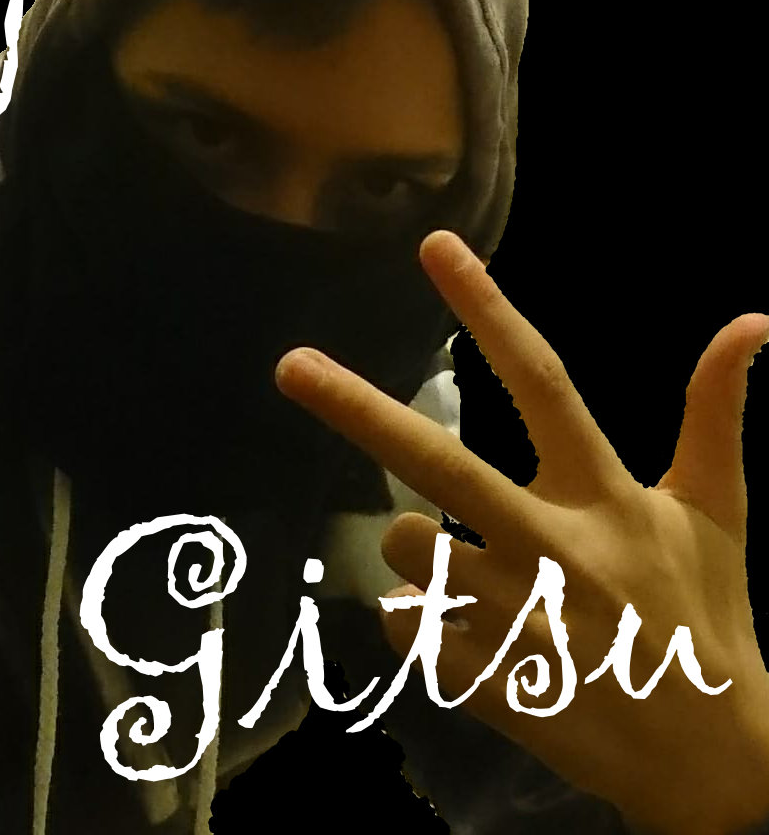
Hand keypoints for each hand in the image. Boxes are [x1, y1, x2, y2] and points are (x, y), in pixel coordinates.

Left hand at [275, 230, 768, 834]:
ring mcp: (509, 616)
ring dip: (418, 550)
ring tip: (480, 578)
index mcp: (605, 495)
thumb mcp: (717, 513)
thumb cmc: (706, 620)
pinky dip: (419, 615)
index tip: (433, 248)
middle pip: (434, 461)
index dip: (485, 307)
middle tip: (289, 365)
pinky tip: (472, 634)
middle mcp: (550, 545)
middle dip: (355, 407)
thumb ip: (715, 414)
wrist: (710, 763)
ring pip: (405, 547)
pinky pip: (402, 619)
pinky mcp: (480, 676)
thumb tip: (751, 320)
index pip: (539, 380)